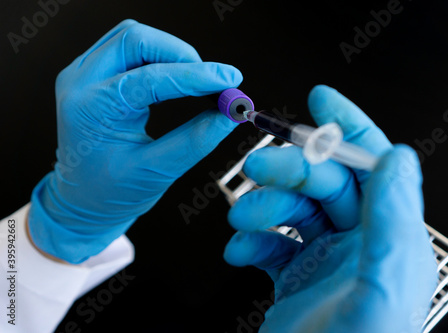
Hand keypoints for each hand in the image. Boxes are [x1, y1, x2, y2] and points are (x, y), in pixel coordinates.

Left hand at [28, 20, 242, 263]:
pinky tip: (175, 76)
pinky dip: (158, 56)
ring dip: (170, 52)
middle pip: (136, 40)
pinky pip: (129, 48)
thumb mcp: (156, 172)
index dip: (196, 76)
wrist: (81, 200)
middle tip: (212, 80)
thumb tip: (229, 114)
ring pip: (133, 37)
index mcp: (92, 110)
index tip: (229, 81)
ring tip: (196, 79)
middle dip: (181, 54)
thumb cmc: (110, 193)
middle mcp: (80, 83)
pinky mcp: (93, 74)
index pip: (150, 78)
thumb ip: (195, 140)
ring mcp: (83, 74)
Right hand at [224, 85, 437, 332]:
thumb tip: (398, 157)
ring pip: (292, 209)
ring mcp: (325, 260)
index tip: (321, 99)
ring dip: (262, 208)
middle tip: (255, 169)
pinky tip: (240, 252)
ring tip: (242, 222)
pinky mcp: (295, 277)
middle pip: (322, 183)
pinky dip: (251, 241)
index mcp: (388, 240)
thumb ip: (394, 220)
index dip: (347, 128)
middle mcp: (359, 245)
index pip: (372, 167)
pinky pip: (271, 241)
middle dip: (285, 170)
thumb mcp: (382, 287)